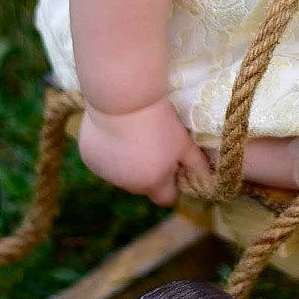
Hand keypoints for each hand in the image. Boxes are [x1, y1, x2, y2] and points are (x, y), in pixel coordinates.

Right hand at [76, 96, 215, 205]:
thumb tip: (209, 176)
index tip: (173, 167)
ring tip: (132, 136)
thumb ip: (196, 163)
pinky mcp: (89, 159)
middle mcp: (127, 185)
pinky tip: (113, 132)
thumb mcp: (183, 142)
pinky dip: (108, 152)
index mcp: (153, 183)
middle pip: (142, 186)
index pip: (165, 199)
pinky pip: (102, 161)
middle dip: (149, 172)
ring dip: (126, 163)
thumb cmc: (159, 121)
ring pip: (120, 174)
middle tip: (152, 145)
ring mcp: (106, 173)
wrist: (122, 99)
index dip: (172, 185)